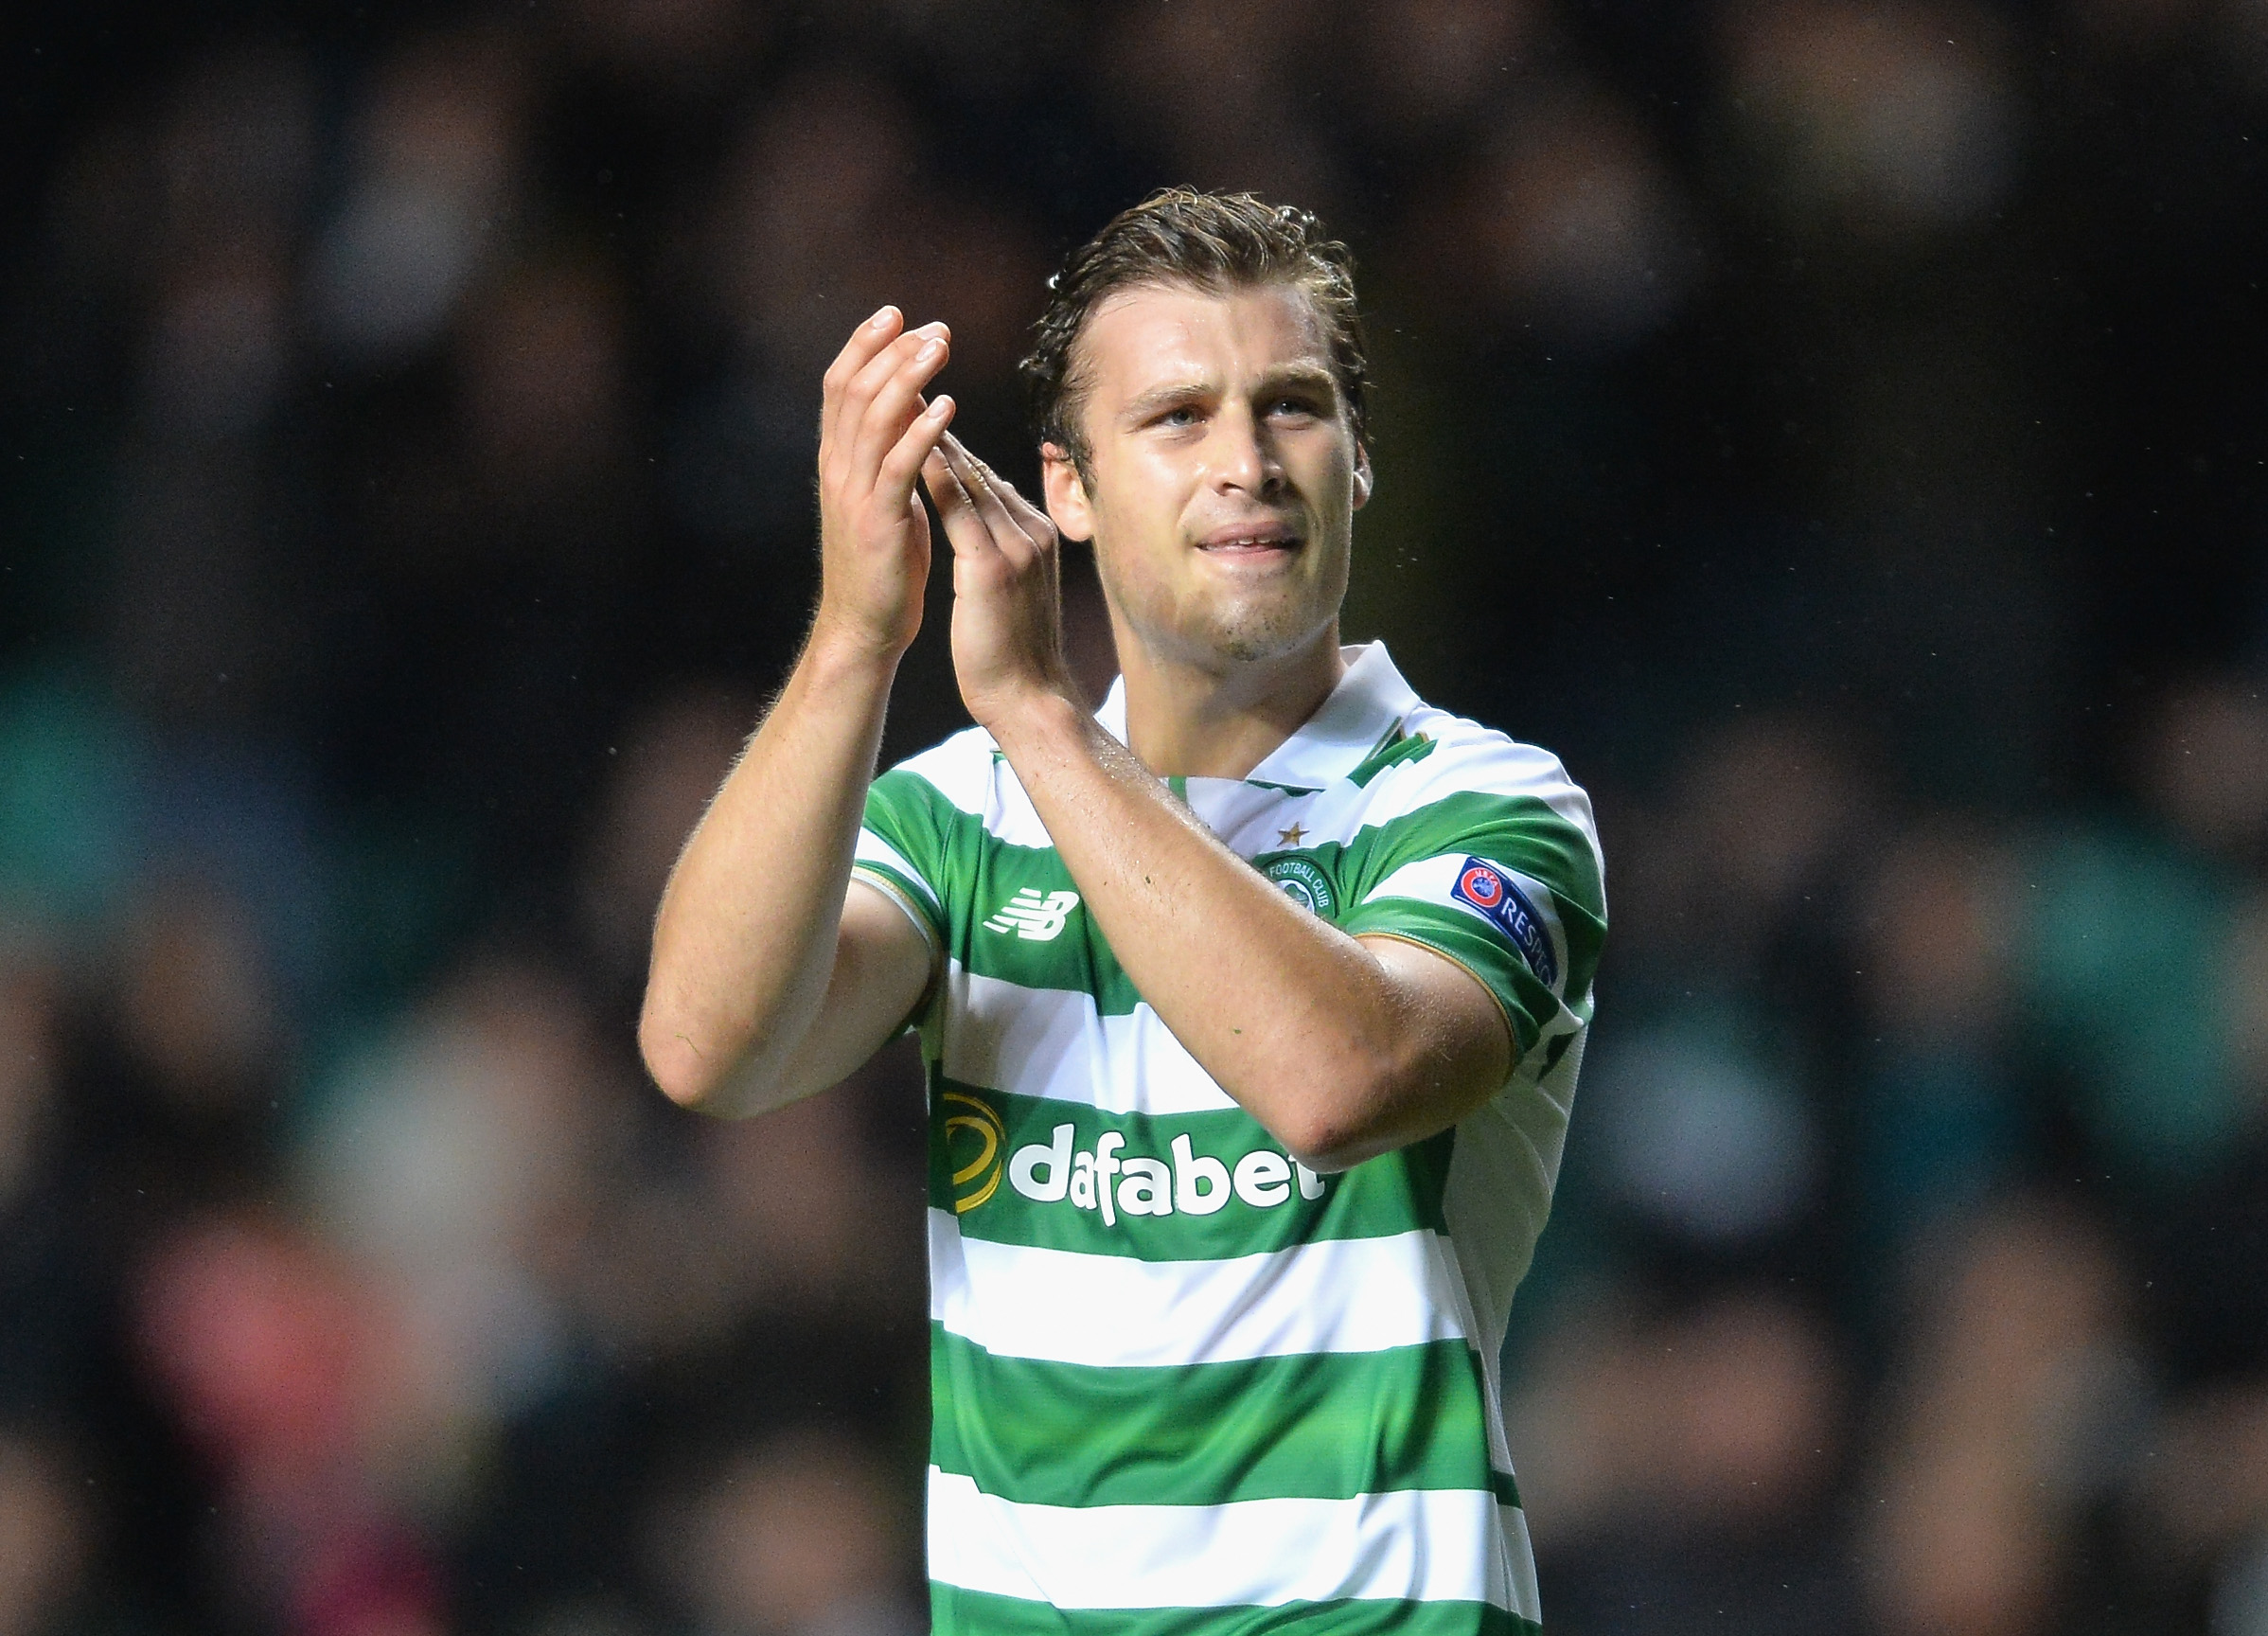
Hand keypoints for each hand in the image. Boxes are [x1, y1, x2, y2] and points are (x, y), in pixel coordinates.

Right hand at [813, 307, 956, 660]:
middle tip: (933, 327)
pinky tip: (948, 407)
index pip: (840, 386)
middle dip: (892, 351)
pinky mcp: (879, 523)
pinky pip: (899, 467)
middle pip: (854, 390)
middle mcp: (838, 470)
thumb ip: (888, 454)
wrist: (865, 627)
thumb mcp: (882, 498)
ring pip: (874, 419)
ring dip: (908, 377)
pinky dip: (922, 432)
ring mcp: (854, 495)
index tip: (896, 314)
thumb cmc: (883, 565)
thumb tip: (908, 408)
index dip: (864, 345)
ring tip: (940, 347)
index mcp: (837, 461)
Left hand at [922, 433, 1076, 731]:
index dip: (951, 448)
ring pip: (971, 478)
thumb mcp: (1012, 593)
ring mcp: (1017, 546)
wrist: (1030, 700)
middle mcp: (1030, 532)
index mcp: (1033, 536)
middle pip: (979, 468)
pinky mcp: (996, 567)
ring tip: (901, 404)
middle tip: (905, 390)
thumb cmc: (1013, 655)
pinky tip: (908, 453)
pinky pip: (960, 510)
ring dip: (933, 438)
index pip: (987, 481)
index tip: (919, 417)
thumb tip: (981, 539)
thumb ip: (1000, 558)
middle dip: (940, 429)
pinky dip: (935, 477)